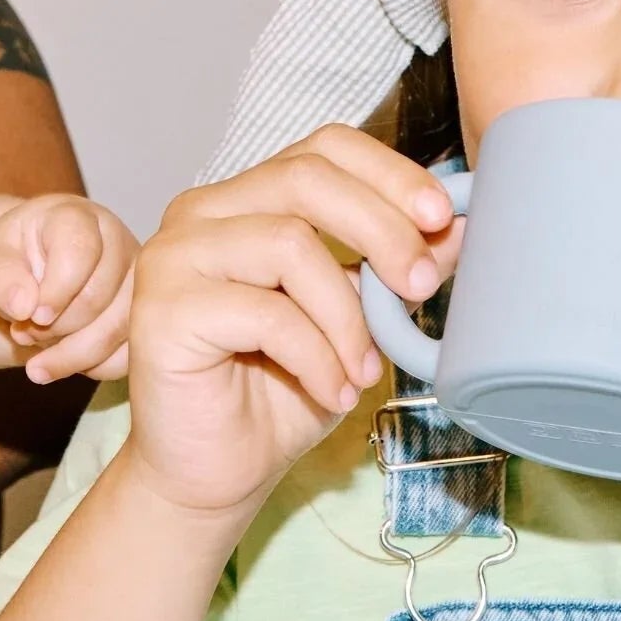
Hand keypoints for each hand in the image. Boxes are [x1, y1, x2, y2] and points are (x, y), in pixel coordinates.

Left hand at [0, 196, 138, 381]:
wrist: (36, 269)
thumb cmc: (18, 257)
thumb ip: (0, 277)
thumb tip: (23, 308)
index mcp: (78, 218)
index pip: (80, 252)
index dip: (55, 291)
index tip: (29, 315)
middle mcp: (119, 242)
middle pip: (99, 297)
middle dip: (56, 328)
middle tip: (24, 333)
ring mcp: (138, 279)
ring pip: (119, 329)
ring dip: (72, 354)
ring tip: (37, 358)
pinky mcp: (145, 313)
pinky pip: (130, 352)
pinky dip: (94, 366)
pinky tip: (66, 361)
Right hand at [123, 126, 459, 515]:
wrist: (218, 472)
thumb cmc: (285, 390)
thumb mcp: (362, 320)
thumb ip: (398, 265)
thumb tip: (458, 224)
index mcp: (251, 197)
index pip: (325, 148)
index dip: (389, 173)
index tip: (442, 214)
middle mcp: (205, 211)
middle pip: (306, 179)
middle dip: (382, 228)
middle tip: (422, 284)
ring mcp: (176, 254)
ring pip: (289, 243)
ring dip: (348, 315)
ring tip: (364, 371)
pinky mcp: (162, 309)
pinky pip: (265, 312)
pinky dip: (317, 355)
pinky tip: (332, 390)